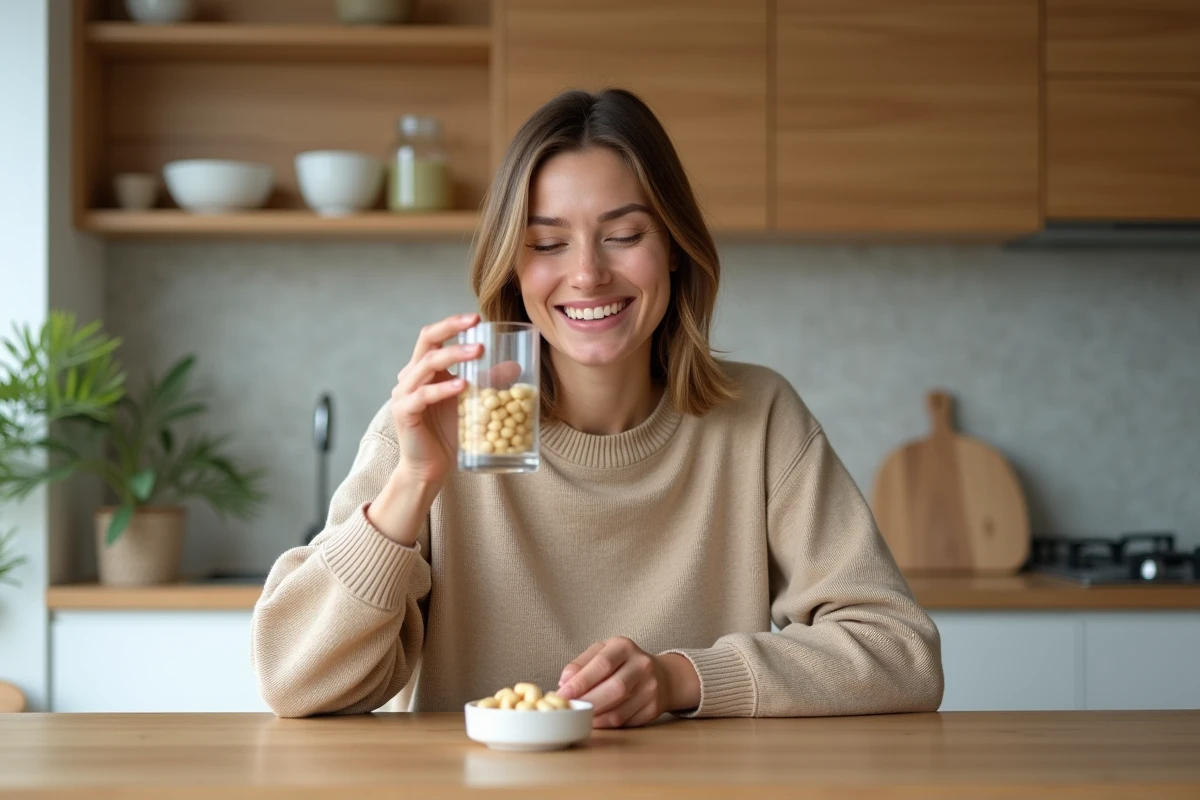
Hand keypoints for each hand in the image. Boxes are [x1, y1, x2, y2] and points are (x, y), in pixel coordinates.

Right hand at [389, 313, 482, 487]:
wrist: (430, 468)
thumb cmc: (450, 435)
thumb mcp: (472, 404)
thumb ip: (486, 385)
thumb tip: (514, 367)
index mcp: (425, 370)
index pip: (434, 337)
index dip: (452, 324)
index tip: (477, 317)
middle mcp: (411, 377)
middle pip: (427, 341)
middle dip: (451, 328)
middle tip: (476, 324)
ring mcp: (404, 394)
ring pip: (427, 364)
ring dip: (454, 355)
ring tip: (478, 352)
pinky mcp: (404, 413)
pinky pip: (423, 396)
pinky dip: (443, 388)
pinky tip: (462, 385)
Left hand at [557, 636, 698, 727]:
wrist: (661, 676)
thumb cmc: (622, 663)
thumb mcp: (601, 652)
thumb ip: (580, 664)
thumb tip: (564, 683)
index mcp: (625, 647)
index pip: (603, 664)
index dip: (581, 681)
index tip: (563, 694)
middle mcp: (642, 665)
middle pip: (614, 689)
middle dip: (588, 702)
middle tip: (569, 708)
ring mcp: (650, 688)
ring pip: (619, 710)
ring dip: (594, 716)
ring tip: (580, 715)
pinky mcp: (653, 709)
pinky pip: (624, 722)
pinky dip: (605, 724)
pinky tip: (595, 720)